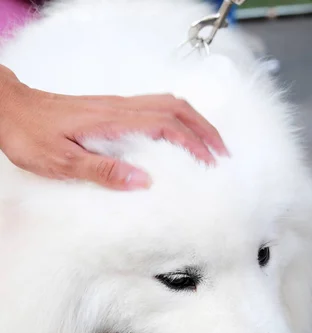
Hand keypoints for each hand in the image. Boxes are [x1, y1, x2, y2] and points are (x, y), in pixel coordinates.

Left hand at [0, 67, 227, 190]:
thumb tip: (144, 181)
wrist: (10, 109)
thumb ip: (104, 171)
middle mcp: (120, 108)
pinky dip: (176, 119)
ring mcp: (117, 106)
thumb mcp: (63, 161)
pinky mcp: (112, 109)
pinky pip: (155, 107)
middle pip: (176, 108)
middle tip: (222, 153)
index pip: (167, 124)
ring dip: (193, 122)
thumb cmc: (31, 134)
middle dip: (204, 129)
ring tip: (208, 145)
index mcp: (113, 121)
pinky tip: (178, 136)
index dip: (193, 142)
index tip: (210, 162)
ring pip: (168, 104)